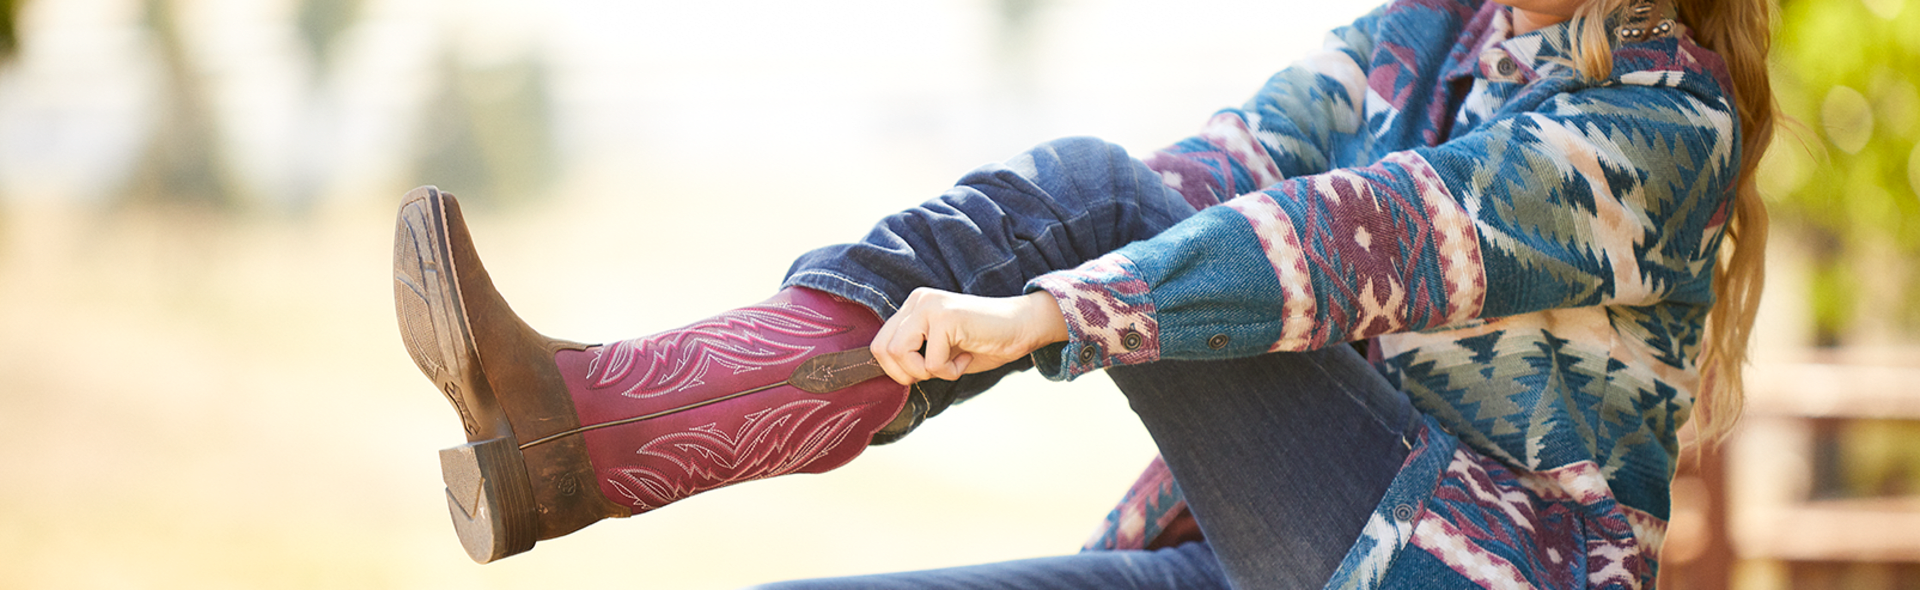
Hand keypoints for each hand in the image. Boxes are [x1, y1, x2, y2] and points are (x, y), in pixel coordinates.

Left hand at [870, 288, 1069, 384]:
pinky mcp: (946, 317)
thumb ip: (913, 354)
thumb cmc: (984, 343)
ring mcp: (930, 306)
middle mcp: (918, 300)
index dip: (897, 369)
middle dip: (906, 373)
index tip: (924, 373)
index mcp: (913, 306)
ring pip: (898, 353)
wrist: (1023, 328)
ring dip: (926, 371)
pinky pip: (931, 362)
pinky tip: (968, 357)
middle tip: (936, 372)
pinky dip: (950, 372)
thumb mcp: (940, 349)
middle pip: (882, 349)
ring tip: (951, 364)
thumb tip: (889, 376)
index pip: (880, 343)